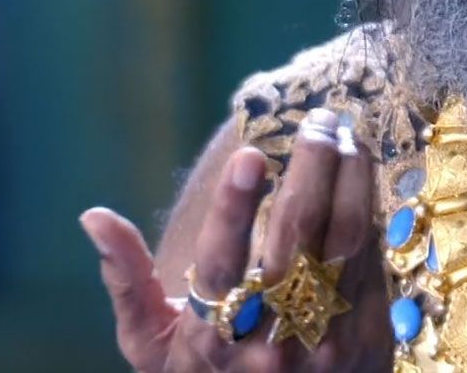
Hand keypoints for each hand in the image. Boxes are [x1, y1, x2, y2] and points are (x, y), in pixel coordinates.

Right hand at [81, 111, 394, 370]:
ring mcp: (326, 340)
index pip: (221, 263)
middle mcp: (271, 338)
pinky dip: (370, 212)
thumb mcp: (153, 347)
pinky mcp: (369, 337)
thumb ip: (127, 281)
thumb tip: (92, 217)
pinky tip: (364, 175)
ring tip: (345, 132)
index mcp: (211, 337)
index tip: (249, 154)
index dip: (233, 208)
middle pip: (294, 240)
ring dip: (350, 179)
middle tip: (316, 119)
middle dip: (309, 170)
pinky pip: (373, 261)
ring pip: (344, 243)